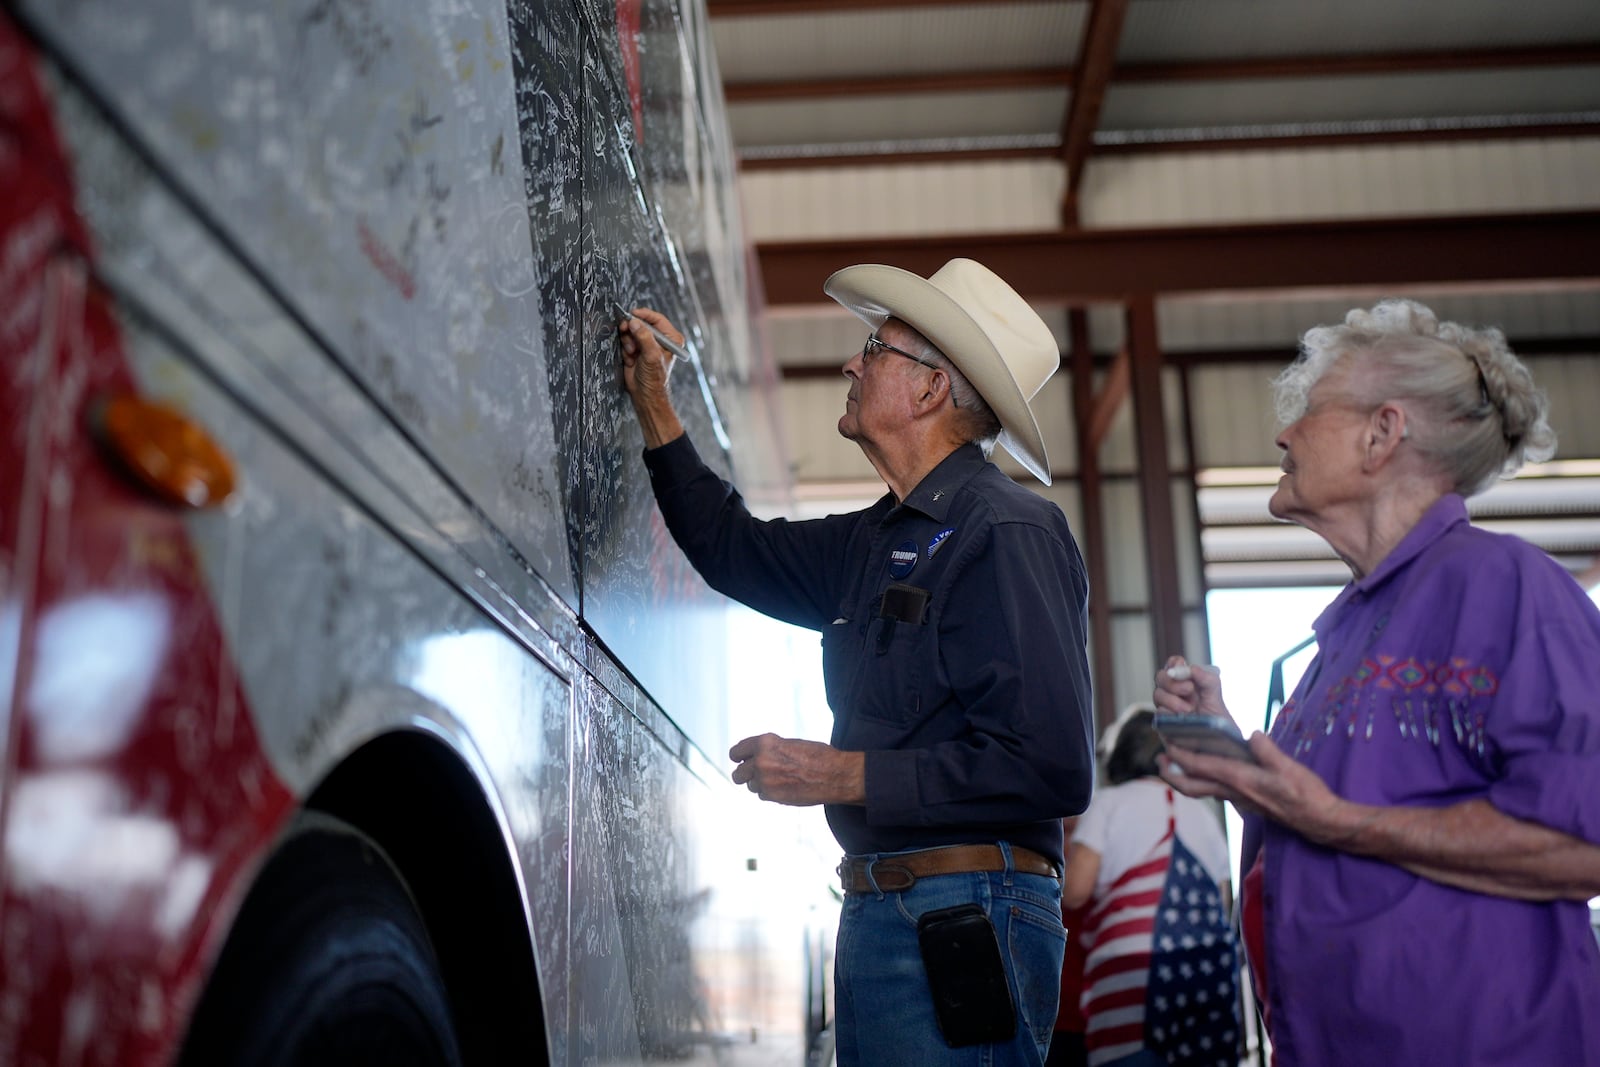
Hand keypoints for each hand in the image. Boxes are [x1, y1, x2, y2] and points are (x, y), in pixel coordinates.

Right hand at [617, 306, 685, 446]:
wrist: (645, 394)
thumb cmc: (654, 379)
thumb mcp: (651, 356)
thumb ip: (644, 338)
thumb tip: (635, 323)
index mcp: (671, 338)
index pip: (657, 319)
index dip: (643, 315)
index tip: (631, 315)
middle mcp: (660, 339)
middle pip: (641, 323)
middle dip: (632, 331)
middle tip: (627, 334)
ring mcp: (647, 344)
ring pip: (631, 332)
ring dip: (628, 342)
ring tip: (632, 354)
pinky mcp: (637, 350)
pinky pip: (626, 341)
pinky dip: (626, 349)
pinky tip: (631, 360)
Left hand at [729, 732, 865, 806]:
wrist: (834, 775)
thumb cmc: (818, 756)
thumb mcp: (790, 743)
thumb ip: (770, 749)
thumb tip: (756, 756)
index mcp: (765, 743)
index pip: (737, 751)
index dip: (738, 757)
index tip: (740, 760)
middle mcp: (761, 760)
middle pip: (738, 773)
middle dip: (746, 774)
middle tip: (756, 774)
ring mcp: (765, 780)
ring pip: (751, 786)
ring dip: (761, 784)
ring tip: (779, 779)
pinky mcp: (772, 796)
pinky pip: (762, 795)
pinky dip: (770, 793)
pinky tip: (785, 787)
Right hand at [1153, 655, 1231, 720]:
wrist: (1219, 741)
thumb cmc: (1217, 717)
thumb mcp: (1216, 693)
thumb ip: (1206, 677)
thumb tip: (1191, 668)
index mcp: (1185, 681)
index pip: (1173, 664)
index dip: (1174, 663)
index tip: (1181, 664)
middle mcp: (1174, 692)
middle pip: (1160, 677)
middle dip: (1173, 682)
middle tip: (1189, 689)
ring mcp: (1167, 707)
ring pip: (1157, 694)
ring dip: (1173, 701)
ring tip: (1189, 710)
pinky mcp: (1164, 722)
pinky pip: (1159, 713)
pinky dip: (1171, 714)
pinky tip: (1182, 718)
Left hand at [1159, 731, 1357, 843]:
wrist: (1318, 820)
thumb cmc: (1306, 795)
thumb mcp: (1290, 768)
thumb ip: (1268, 751)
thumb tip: (1252, 734)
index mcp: (1240, 780)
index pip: (1200, 767)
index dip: (1179, 755)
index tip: (1165, 742)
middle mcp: (1233, 791)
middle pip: (1190, 786)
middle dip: (1170, 774)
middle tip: (1158, 760)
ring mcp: (1238, 798)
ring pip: (1200, 790)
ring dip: (1183, 778)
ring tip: (1173, 764)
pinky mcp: (1245, 800)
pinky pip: (1214, 790)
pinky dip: (1201, 780)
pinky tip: (1205, 769)